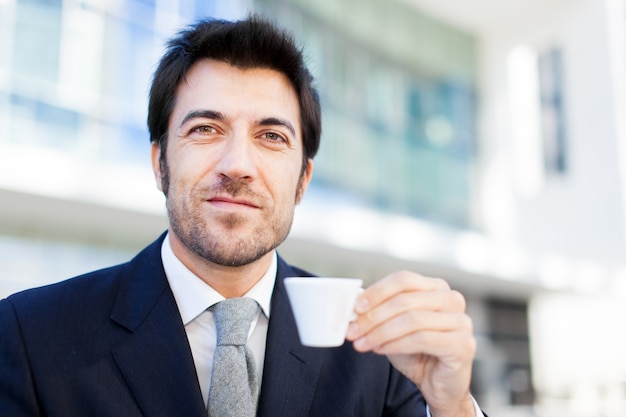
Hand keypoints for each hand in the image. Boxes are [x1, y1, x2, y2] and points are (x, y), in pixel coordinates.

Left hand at [345, 271, 476, 416]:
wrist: (439, 385)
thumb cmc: (417, 352)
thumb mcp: (393, 326)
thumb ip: (379, 312)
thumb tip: (353, 303)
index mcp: (436, 288)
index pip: (403, 280)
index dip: (377, 291)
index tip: (356, 307)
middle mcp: (452, 299)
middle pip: (405, 300)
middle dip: (373, 316)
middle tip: (352, 331)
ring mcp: (461, 321)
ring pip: (412, 319)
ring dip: (381, 332)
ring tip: (362, 343)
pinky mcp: (462, 344)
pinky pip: (421, 339)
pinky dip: (395, 344)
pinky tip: (380, 350)